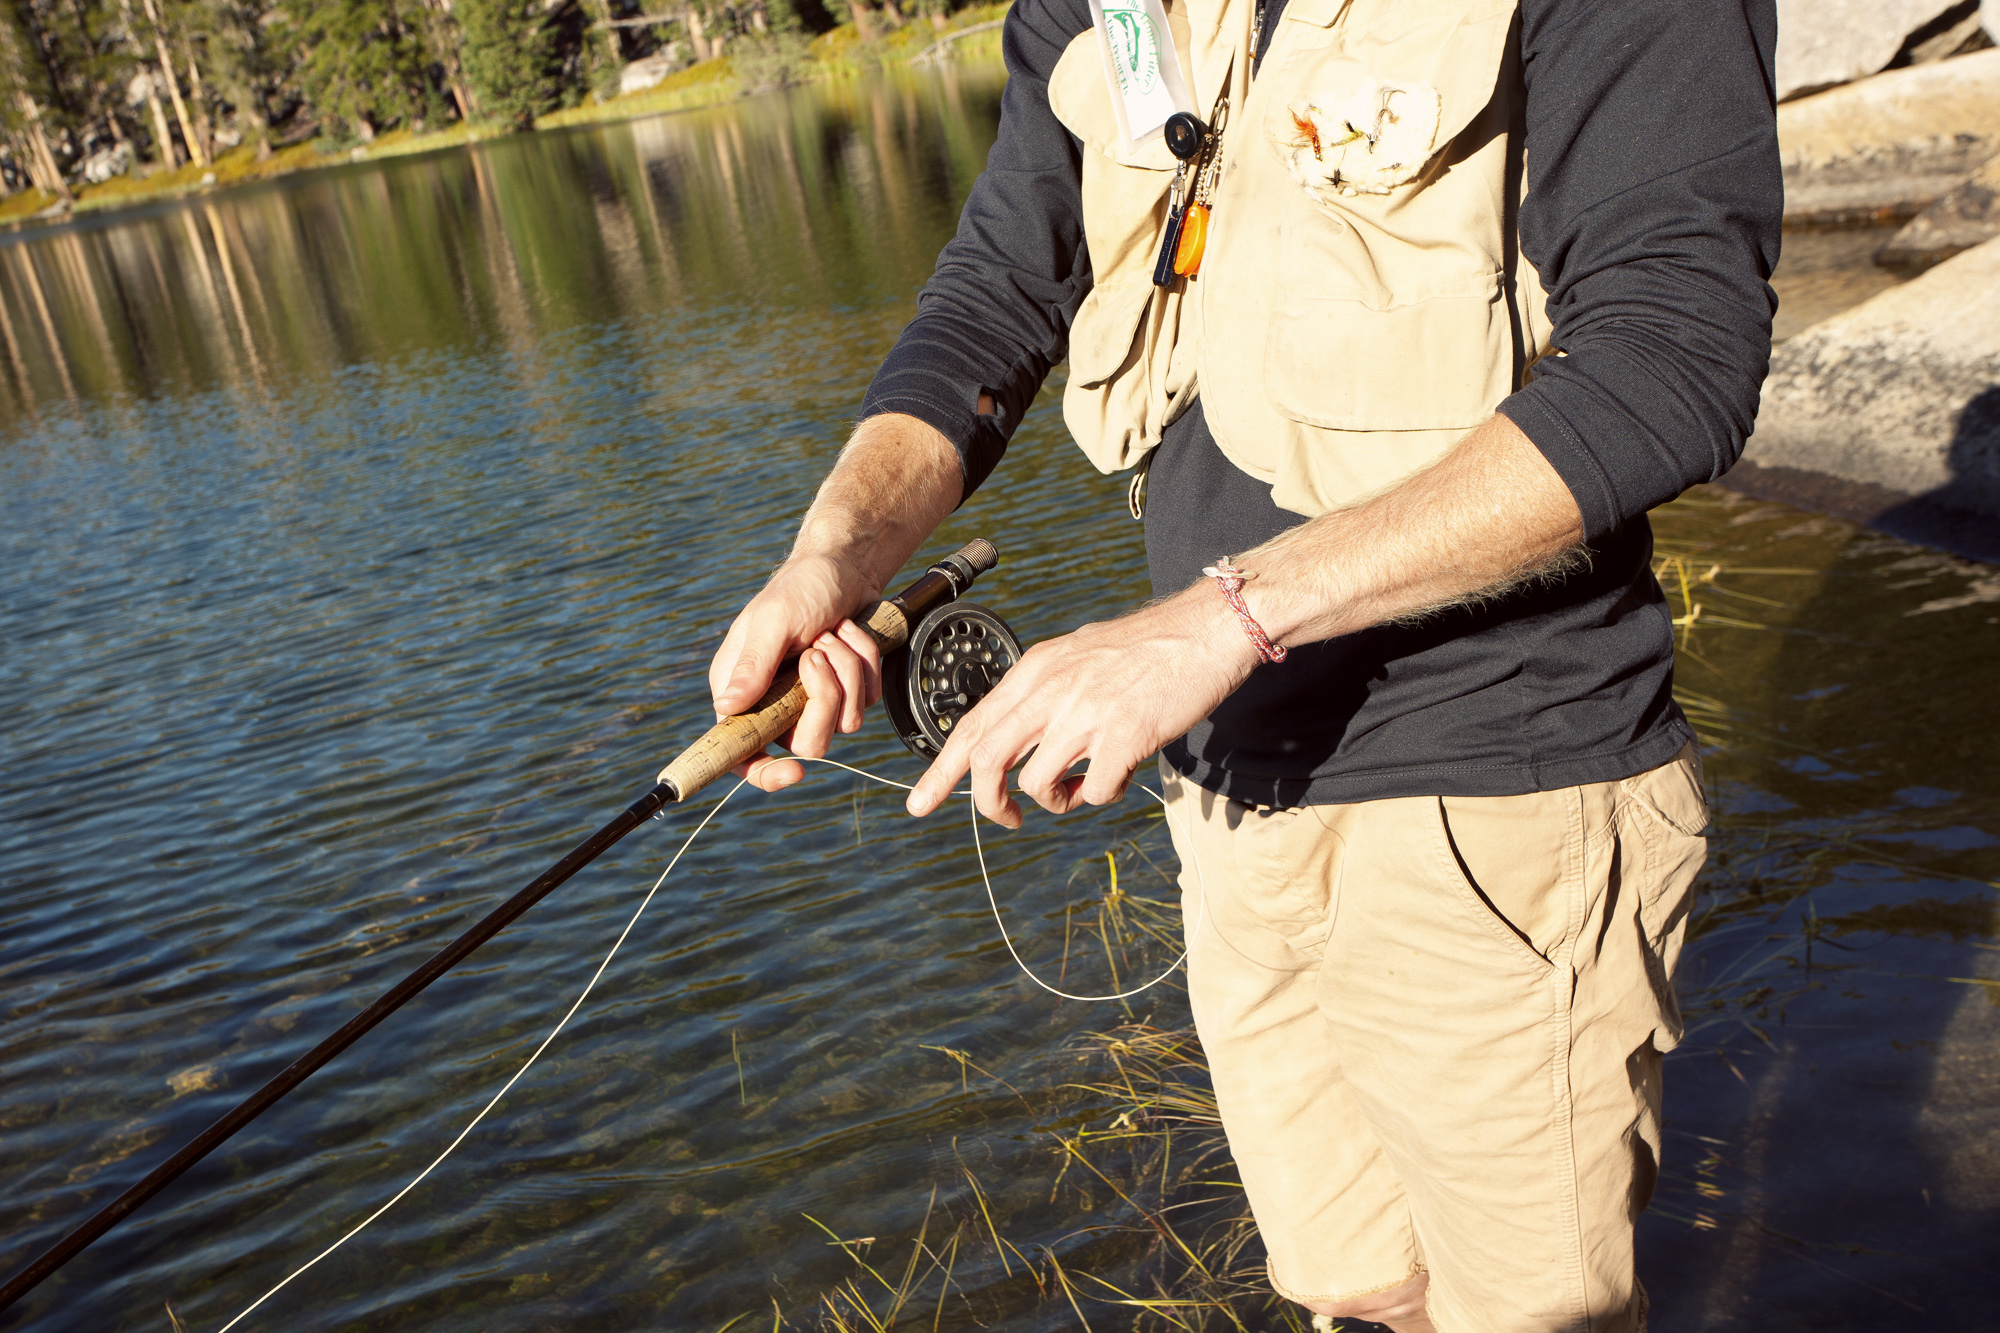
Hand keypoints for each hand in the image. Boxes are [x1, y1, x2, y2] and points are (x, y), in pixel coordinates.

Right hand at [709, 552, 883, 791]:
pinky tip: (850, 632)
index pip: (741, 751)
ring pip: (844, 723)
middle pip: (807, 744)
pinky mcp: (845, 690)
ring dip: (846, 671)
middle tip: (817, 654)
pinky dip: (864, 662)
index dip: (762, 773)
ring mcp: (811, 699)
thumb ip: (753, 665)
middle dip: (823, 699)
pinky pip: (866, 701)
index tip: (793, 772)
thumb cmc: (800, 586)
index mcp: (741, 690)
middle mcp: (773, 702)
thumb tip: (725, 709)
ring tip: (833, 634)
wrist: (844, 566)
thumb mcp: (775, 619)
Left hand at [904, 589, 1258, 826]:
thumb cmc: (1148, 647)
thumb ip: (1045, 693)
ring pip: (1035, 783)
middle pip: (987, 759)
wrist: (1207, 629)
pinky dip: (1100, 796)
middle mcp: (1051, 689)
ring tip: (1081, 786)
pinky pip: (1093, 791)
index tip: (920, 802)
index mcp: (1036, 671)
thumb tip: (1023, 742)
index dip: (941, 769)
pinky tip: (1116, 778)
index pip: (972, 725)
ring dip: (1055, 800)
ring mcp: (1086, 713)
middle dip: (986, 801)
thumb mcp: (1078, 657)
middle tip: (1008, 818)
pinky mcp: (1124, 736)